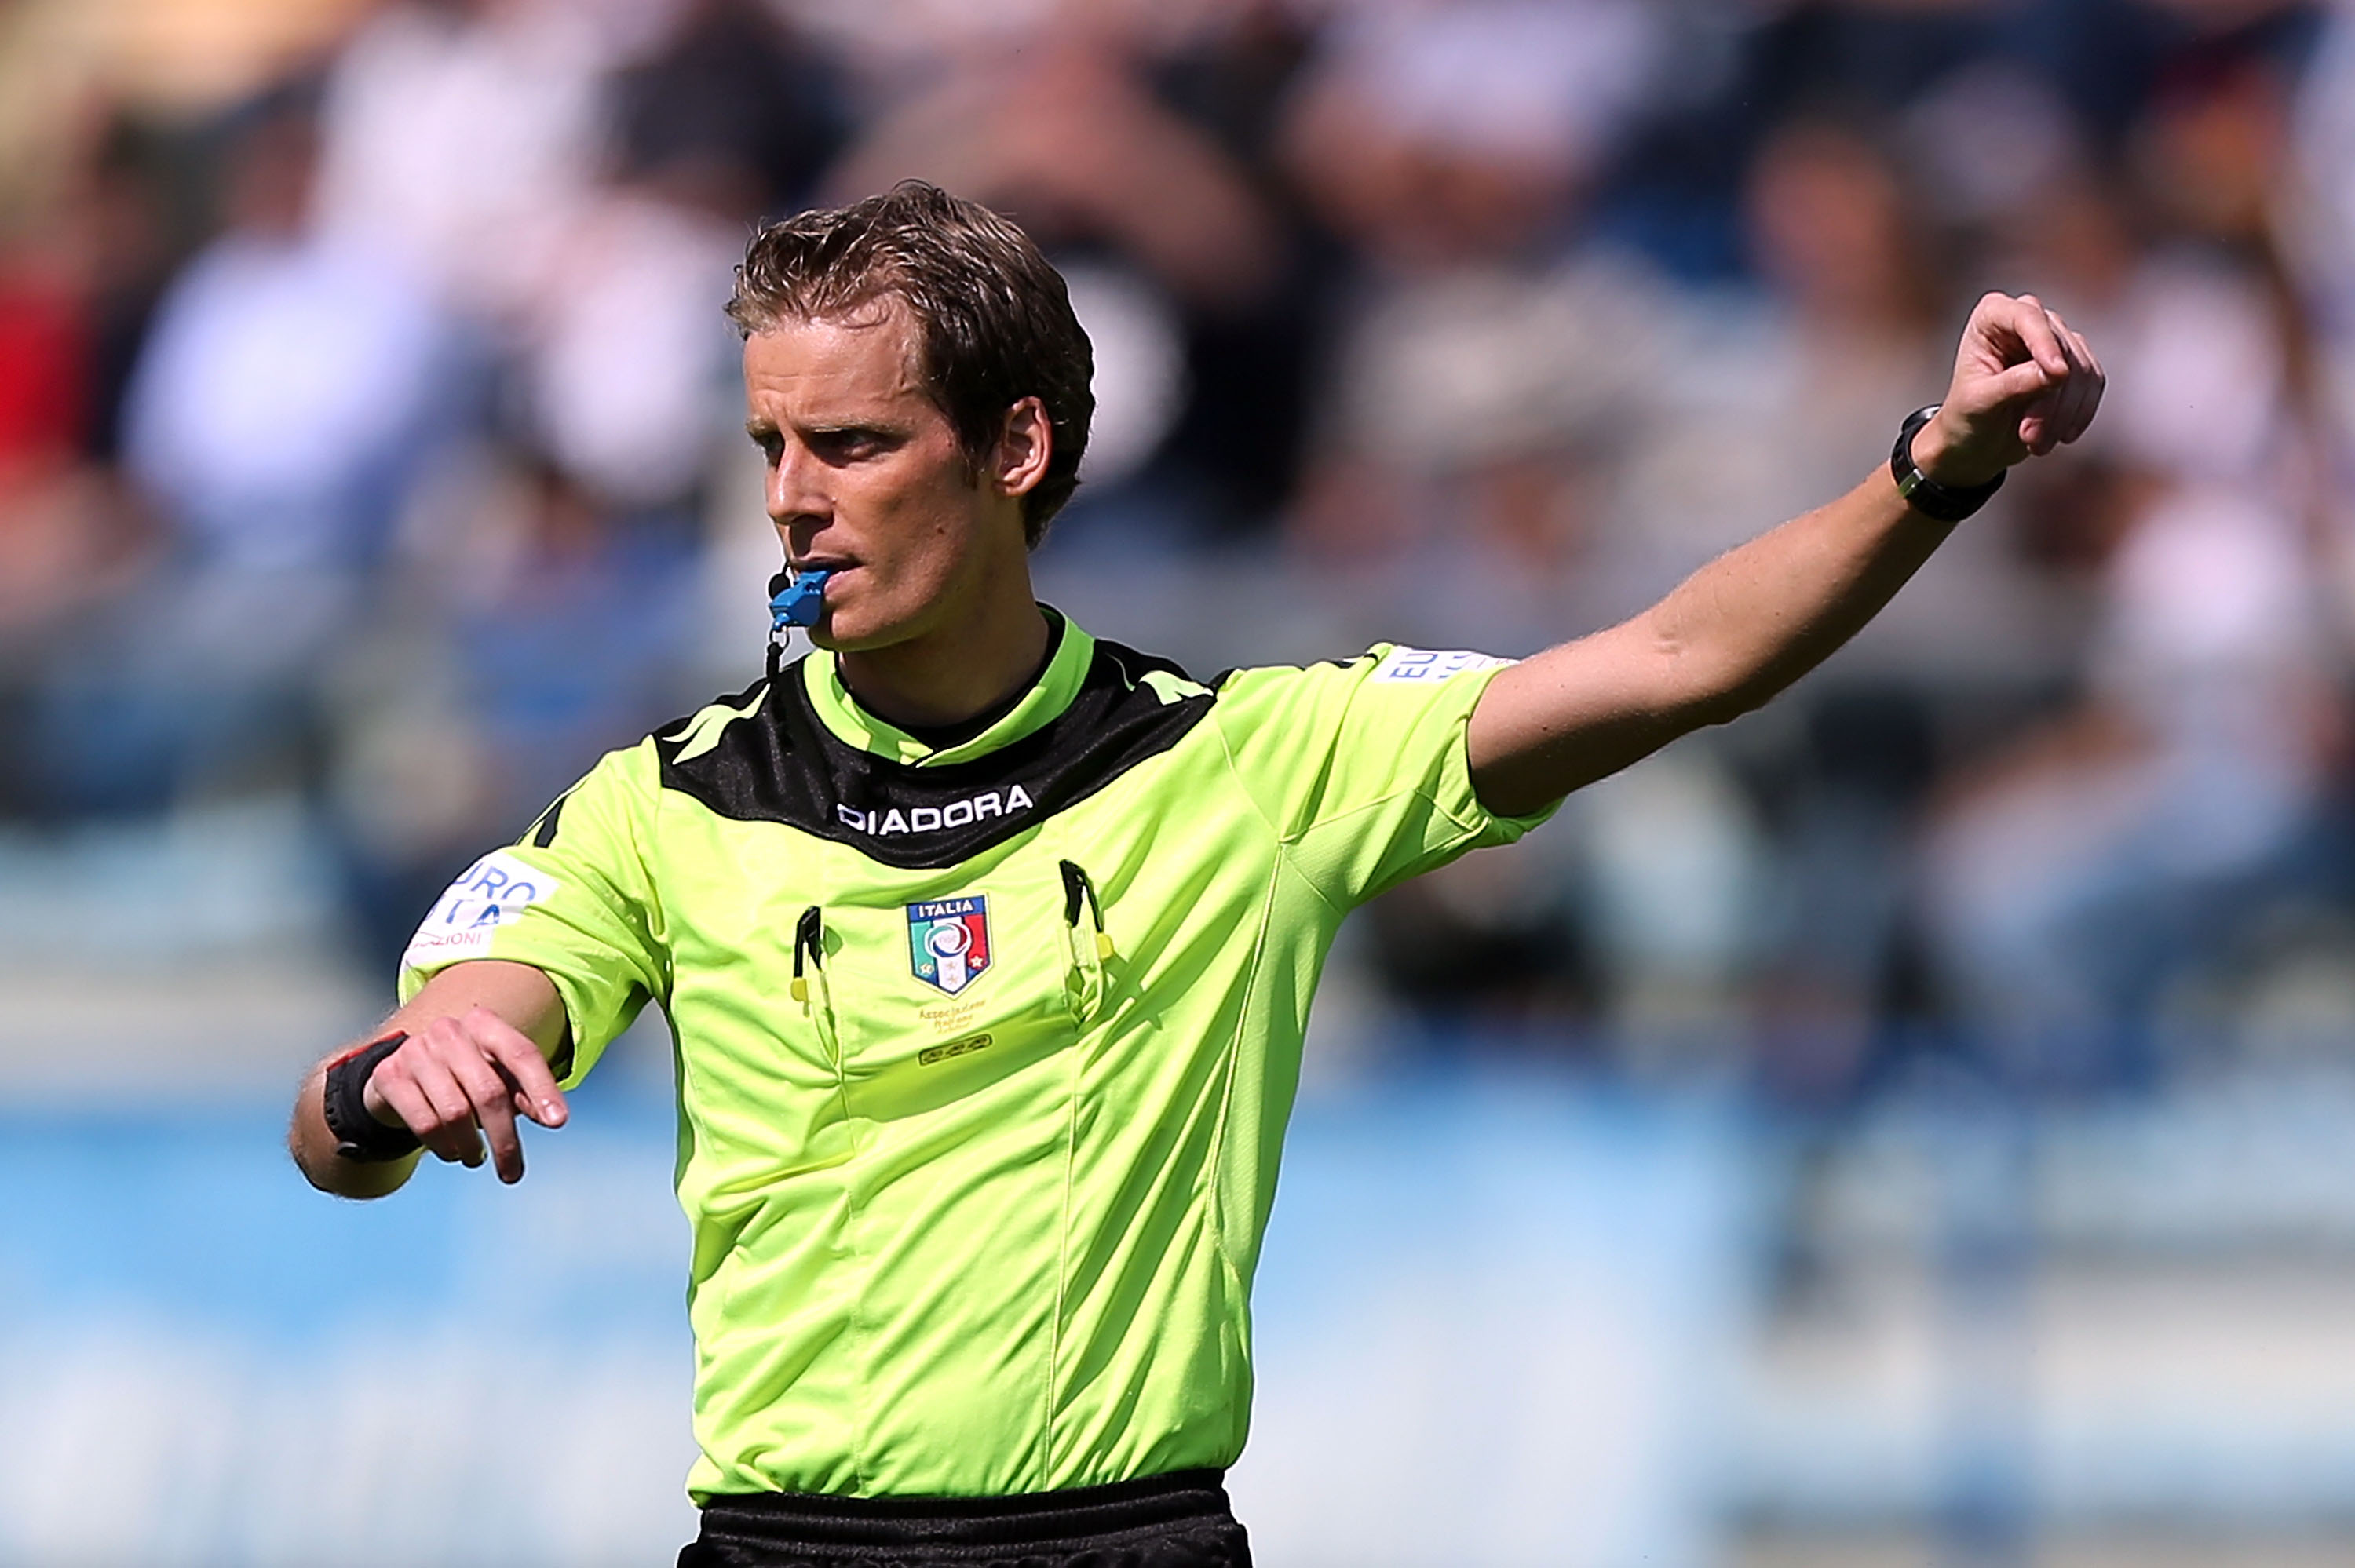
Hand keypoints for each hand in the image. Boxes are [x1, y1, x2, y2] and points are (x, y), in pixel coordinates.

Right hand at [359, 1007, 568, 1183]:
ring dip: (472, 1147)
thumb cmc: (463, 1075)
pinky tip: (452, 1152)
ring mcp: (416, 1052)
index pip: (522, 1054)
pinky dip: (444, 1146)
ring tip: (477, 1158)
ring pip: (456, 1113)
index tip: (558, 1122)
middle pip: (490, 1092)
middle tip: (513, 1172)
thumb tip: (551, 1117)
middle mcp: (450, 1032)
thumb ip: (525, 1092)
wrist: (399, 1071)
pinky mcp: (390, 1076)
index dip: (543, 1089)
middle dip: (506, 1139)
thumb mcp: (497, 1075)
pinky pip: (425, 1123)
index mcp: (484, 1024)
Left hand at [1913, 291, 2104, 487]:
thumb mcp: (1980, 402)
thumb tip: (2057, 372)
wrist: (1978, 441)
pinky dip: (2080, 412)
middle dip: (2049, 399)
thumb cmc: (1968, 416)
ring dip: (2064, 413)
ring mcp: (2055, 338)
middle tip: (2029, 438)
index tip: (2057, 374)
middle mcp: (2028, 318)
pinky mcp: (2076, 362)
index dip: (2044, 343)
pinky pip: (2094, 382)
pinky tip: (2062, 436)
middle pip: (2059, 348)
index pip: (2027, 317)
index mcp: (1993, 316)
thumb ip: (2014, 384)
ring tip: (2037, 445)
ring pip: (2081, 368)